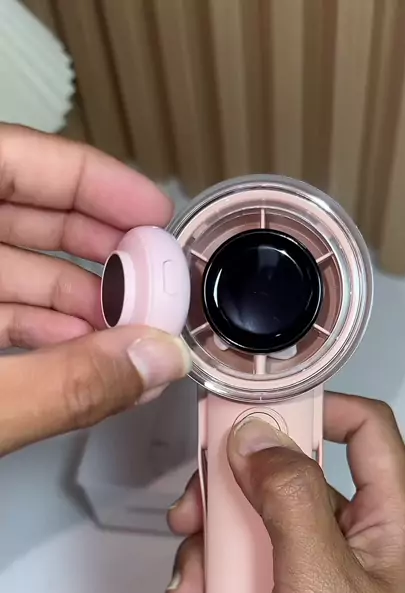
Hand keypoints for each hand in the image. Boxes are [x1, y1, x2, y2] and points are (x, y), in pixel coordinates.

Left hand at [0, 124, 189, 455]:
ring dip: (76, 299)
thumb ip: (68, 384)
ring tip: (130, 329)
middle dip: (96, 247)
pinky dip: (39, 331)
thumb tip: (154, 364)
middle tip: (153, 273)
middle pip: (18, 211)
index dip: (90, 179)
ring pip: (6, 267)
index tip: (149, 209)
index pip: (10, 160)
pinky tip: (82, 355)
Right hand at [168, 393, 404, 592]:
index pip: (364, 433)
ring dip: (212, 562)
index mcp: (387, 525)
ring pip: (255, 541)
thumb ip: (287, 496)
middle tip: (193, 517)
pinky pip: (244, 591)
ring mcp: (319, 592)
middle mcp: (355, 551)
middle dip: (231, 501)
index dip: (315, 410)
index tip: (255, 414)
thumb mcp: (318, 577)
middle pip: (287, 487)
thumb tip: (258, 436)